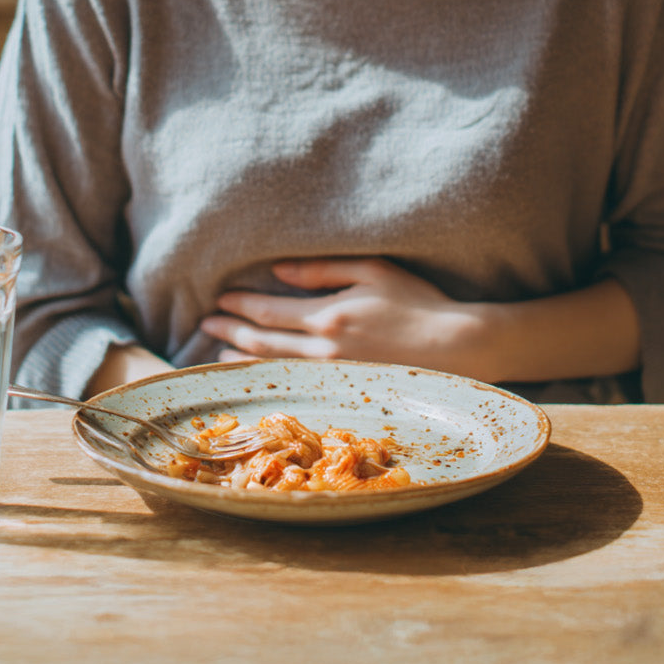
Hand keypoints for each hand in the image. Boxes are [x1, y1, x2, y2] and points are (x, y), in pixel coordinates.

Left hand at [198, 258, 492, 376]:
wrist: (457, 348)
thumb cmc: (418, 304)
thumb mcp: (372, 271)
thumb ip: (322, 270)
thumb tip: (277, 272)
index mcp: (328, 317)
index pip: (267, 313)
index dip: (238, 306)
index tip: (218, 300)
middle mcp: (324, 352)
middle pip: (262, 344)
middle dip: (229, 332)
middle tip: (206, 324)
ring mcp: (333, 377)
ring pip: (274, 370)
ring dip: (242, 359)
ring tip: (220, 352)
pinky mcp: (345, 392)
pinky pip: (295, 386)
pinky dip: (269, 380)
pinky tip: (258, 376)